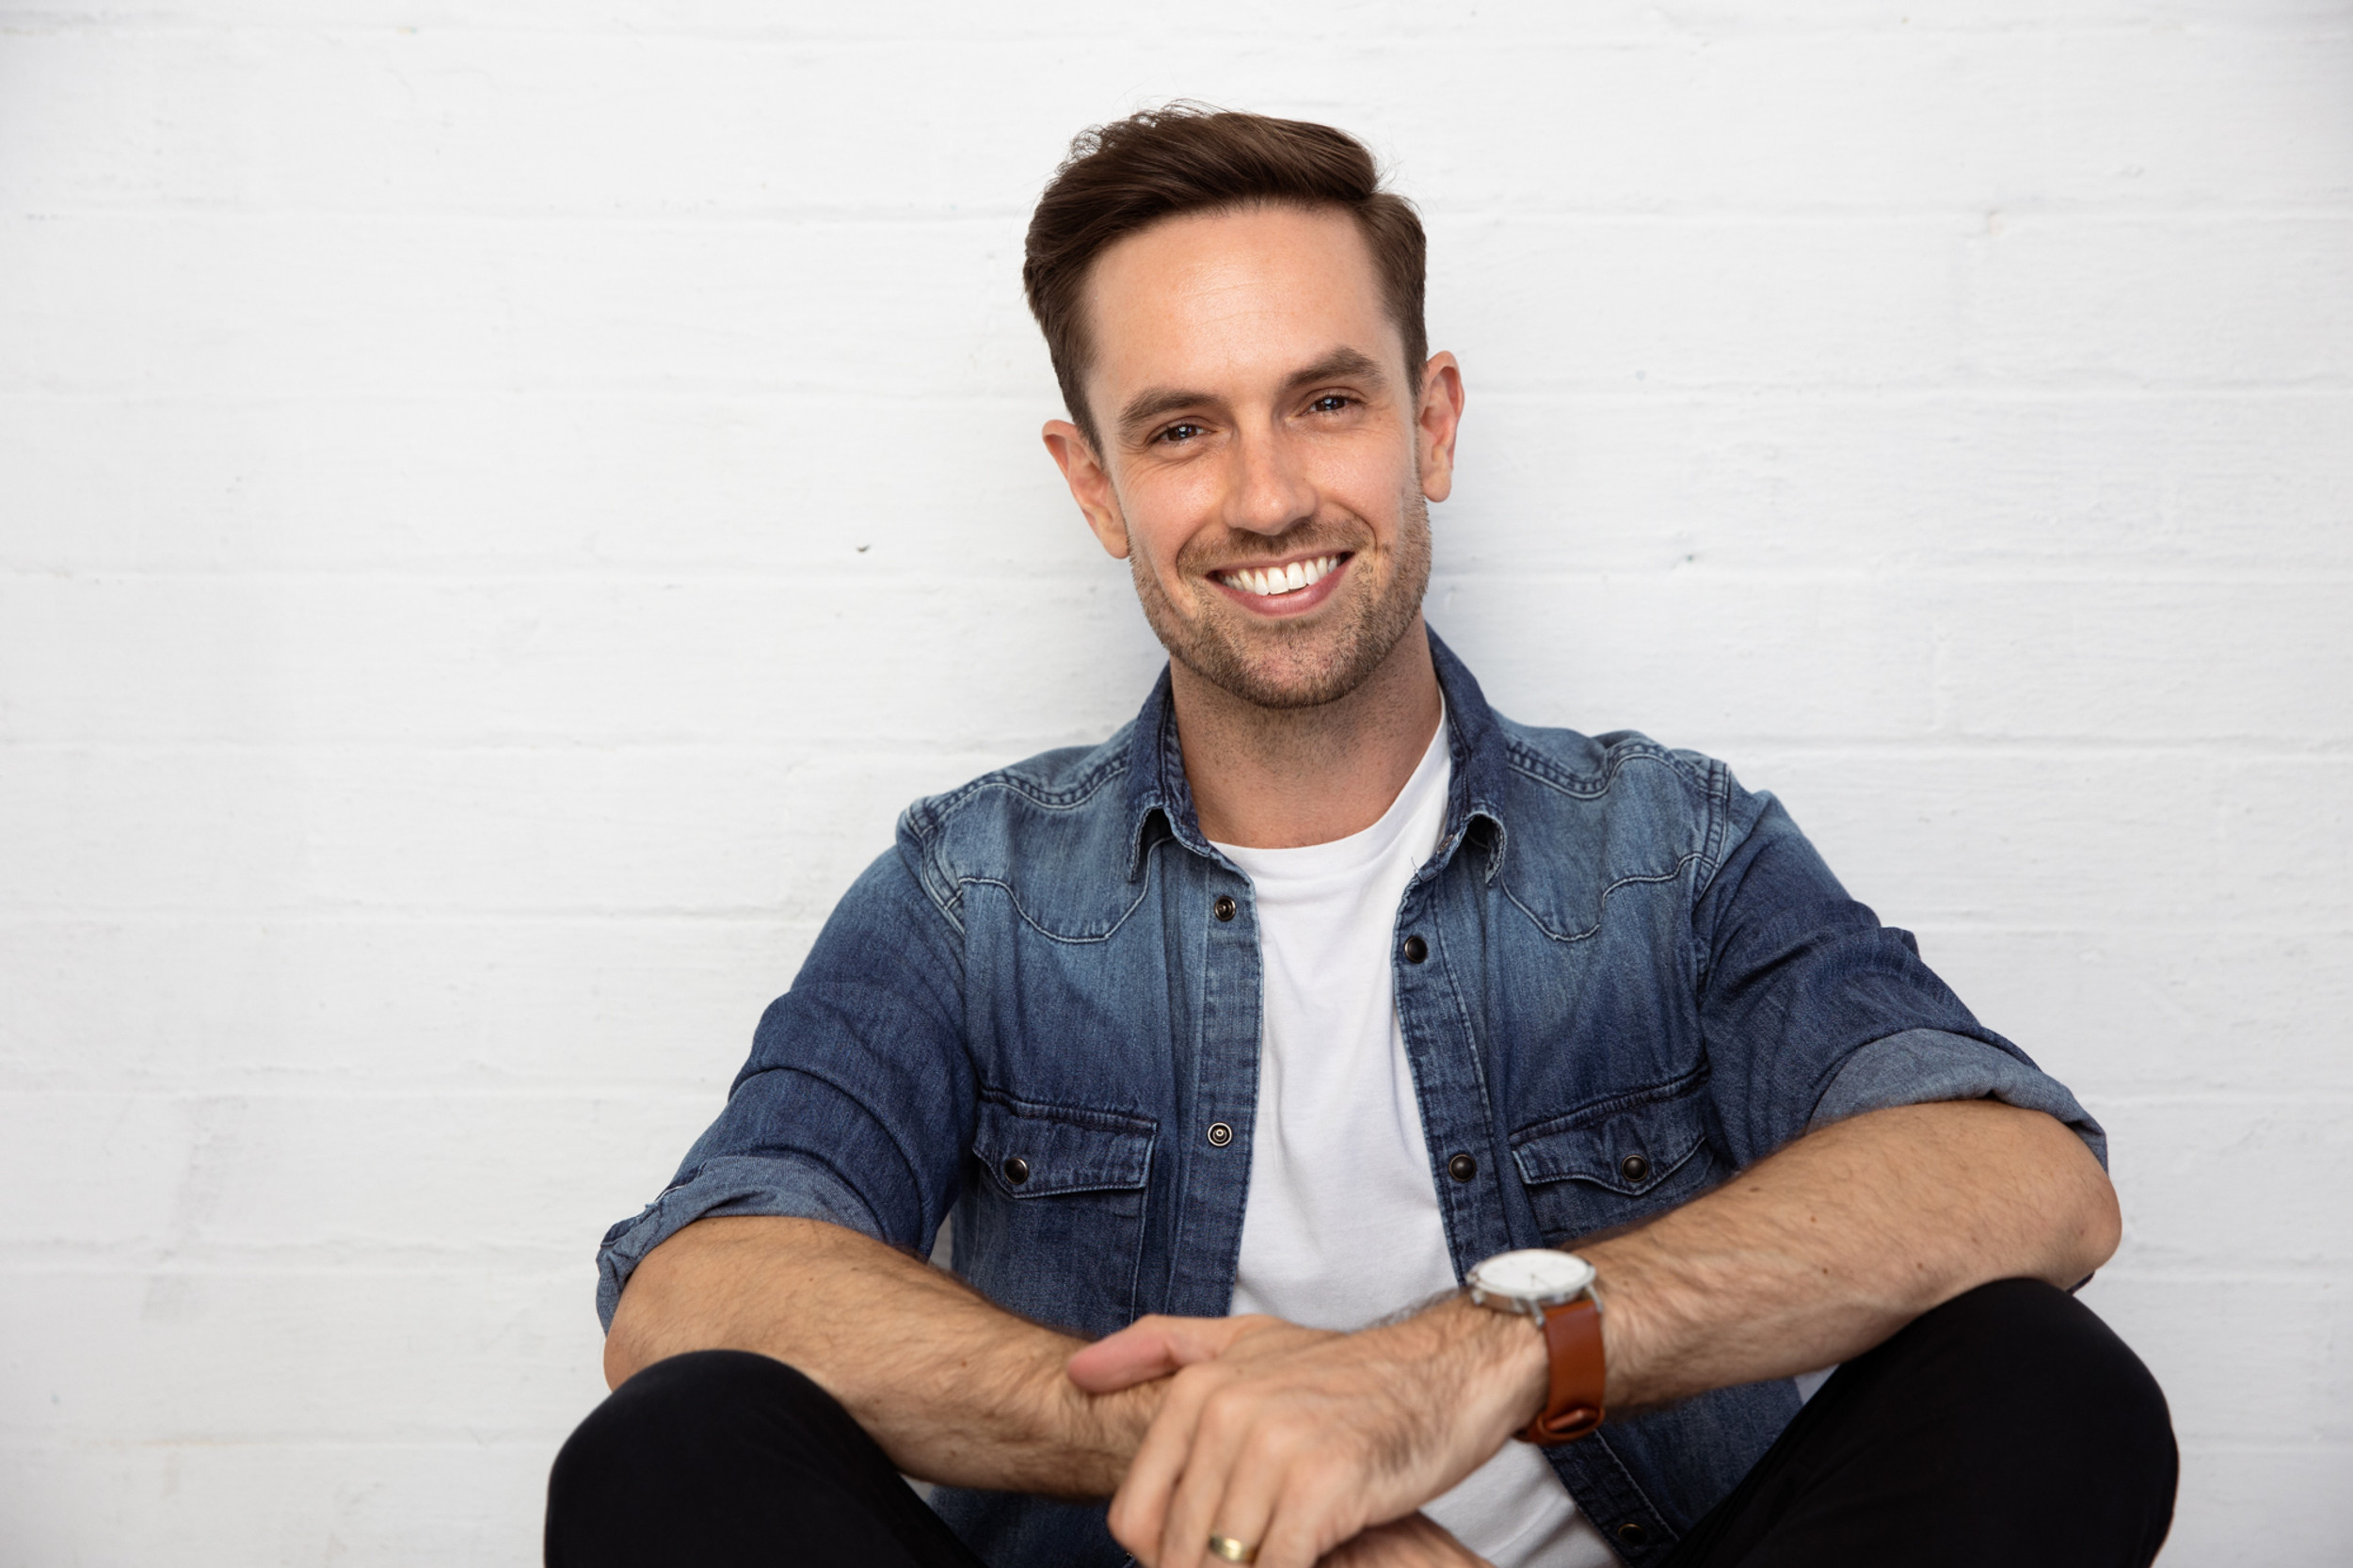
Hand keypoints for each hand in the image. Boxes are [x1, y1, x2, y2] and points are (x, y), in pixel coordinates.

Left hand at [1066, 1301, 1545, 1567]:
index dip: (1163, 1561)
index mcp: (1198, 1391)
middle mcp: (1227, 1414)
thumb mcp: (1251, 1340)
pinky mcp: (1321, 1488)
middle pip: (1178, 1552)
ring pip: (1221, 1566)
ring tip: (1271, 1564)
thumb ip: (1160, 1348)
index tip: (1198, 1562)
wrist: (1449, 1372)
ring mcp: (1273, 1450)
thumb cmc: (1353, 1374)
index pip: (1137, 1518)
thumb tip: (1078, 1375)